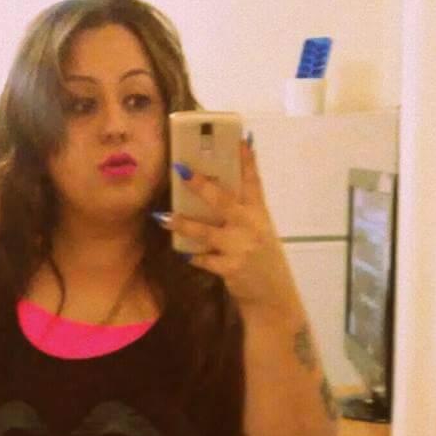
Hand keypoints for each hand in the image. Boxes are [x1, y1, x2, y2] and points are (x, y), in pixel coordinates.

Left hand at [159, 139, 300, 312]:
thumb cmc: (262, 261)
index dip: (247, 160)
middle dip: (201, 185)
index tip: (240, 139)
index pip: (254, 182)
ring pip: (205, 232)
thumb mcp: (260, 232)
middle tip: (181, 170)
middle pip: (223, 200)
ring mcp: (240, 247)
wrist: (273, 297)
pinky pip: (204, 259)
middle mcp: (251, 227)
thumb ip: (242, 213)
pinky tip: (184, 254)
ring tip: (163, 217)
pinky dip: (193, 256)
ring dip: (182, 224)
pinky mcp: (230, 268)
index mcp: (260, 214)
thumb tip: (211, 195)